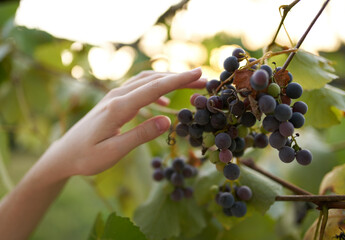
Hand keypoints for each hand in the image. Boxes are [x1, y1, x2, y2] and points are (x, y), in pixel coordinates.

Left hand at [38, 68, 205, 178]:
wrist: (64, 153)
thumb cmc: (87, 157)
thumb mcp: (114, 152)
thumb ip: (140, 135)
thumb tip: (168, 120)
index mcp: (118, 108)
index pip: (154, 88)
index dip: (178, 80)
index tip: (199, 73)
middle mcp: (117, 96)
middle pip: (153, 80)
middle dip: (180, 77)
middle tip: (203, 80)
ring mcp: (114, 97)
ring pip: (146, 81)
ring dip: (169, 80)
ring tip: (190, 85)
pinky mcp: (113, 101)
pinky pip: (139, 88)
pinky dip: (156, 89)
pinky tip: (165, 102)